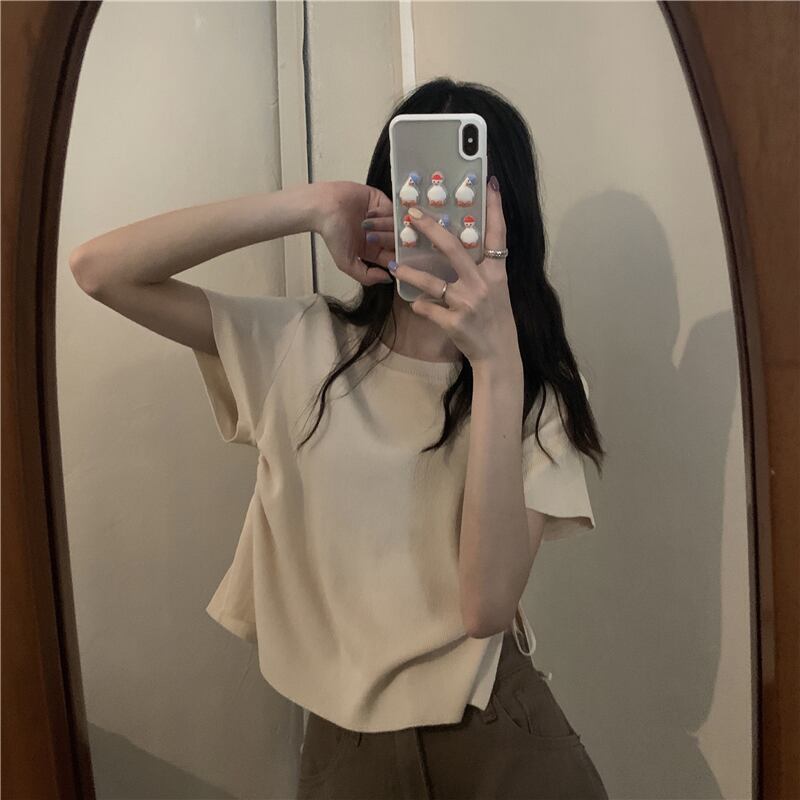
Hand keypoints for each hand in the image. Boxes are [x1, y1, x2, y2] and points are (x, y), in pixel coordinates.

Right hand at [314, 181, 394, 286]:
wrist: (324, 208)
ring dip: (383, 225)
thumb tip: (388, 279)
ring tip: (365, 223)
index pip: (394, 257)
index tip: (396, 257)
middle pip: (398, 240)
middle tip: (372, 236)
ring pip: (396, 225)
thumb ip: (367, 276)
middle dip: (388, 240)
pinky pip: (393, 209)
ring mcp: (382, 218)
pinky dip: (383, 212)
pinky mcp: (382, 202)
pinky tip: (369, 213)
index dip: (397, 258)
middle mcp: (380, 234)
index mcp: (374, 250)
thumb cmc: (332, 234)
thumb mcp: (346, 263)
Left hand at [389, 178, 519, 367]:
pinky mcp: (453, 322)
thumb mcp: (497, 291)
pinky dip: (420, 305)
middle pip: (453, 249)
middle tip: (412, 214)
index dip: (494, 208)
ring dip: (410, 274)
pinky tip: (415, 304)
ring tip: (395, 266)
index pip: (497, 234)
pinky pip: (428, 309)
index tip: (489, 183)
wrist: (499, 355)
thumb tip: (465, 250)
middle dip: (431, 229)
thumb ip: (483, 270)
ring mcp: (467, 303)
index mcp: (496, 273)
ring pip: (432, 282)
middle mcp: (482, 284)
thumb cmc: (497, 321)